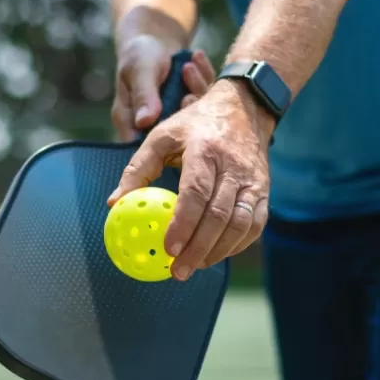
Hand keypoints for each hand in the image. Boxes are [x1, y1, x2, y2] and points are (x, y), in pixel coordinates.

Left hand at [108, 80, 273, 280]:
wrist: (245, 108)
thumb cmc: (195, 124)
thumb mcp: (162, 135)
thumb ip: (137, 169)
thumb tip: (114, 203)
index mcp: (204, 150)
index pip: (196, 192)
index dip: (183, 224)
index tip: (167, 249)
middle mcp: (233, 166)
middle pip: (219, 215)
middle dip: (198, 248)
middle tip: (178, 271)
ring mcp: (253, 180)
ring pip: (240, 224)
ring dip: (218, 251)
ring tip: (195, 267)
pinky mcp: (264, 191)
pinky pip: (255, 225)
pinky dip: (237, 245)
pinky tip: (217, 255)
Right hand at [111, 36, 214, 140]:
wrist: (156, 39)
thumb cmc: (140, 54)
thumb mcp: (139, 70)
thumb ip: (143, 95)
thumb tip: (144, 121)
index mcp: (131, 123)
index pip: (145, 144)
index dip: (165, 136)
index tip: (179, 108)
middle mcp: (155, 125)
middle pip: (176, 131)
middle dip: (187, 106)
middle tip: (187, 79)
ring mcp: (176, 118)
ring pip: (195, 115)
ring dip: (197, 86)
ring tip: (188, 64)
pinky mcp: (194, 108)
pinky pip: (206, 98)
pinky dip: (204, 77)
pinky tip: (197, 57)